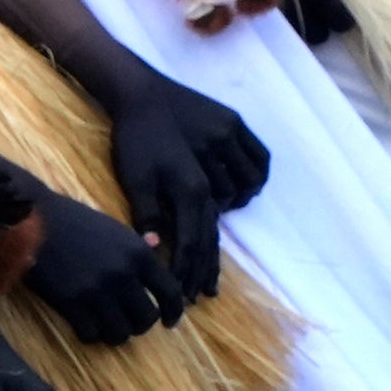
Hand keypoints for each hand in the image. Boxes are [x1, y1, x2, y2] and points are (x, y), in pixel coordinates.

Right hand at [16, 192, 170, 342]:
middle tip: (129, 323)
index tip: (169, 322)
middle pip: (146, 318)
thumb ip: (137, 247)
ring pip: (120, 332)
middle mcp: (123, 275)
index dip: (173, 311)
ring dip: (116, 334)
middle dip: (139, 325)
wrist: (33, 221)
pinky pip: (91, 334)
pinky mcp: (71, 303)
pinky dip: (91, 335)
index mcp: (138, 254)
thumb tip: (156, 254)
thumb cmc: (73, 221)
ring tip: (108, 328)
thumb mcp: (114, 229)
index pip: (170, 292)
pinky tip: (86, 326)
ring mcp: (97, 290)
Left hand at [103, 86, 266, 294]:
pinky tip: (241, 193)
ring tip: (213, 242)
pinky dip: (254, 179)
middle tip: (202, 292)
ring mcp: (229, 145)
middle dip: (207, 264)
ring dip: (232, 215)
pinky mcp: (235, 126)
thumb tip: (152, 248)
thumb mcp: (133, 179)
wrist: (141, 92)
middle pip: (217, 227)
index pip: (193, 241)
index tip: (185, 299)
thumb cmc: (132, 138)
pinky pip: (258, 160)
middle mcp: (215, 169)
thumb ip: (146, 213)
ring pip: (243, 192)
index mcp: (188, 186)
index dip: (188, 273)